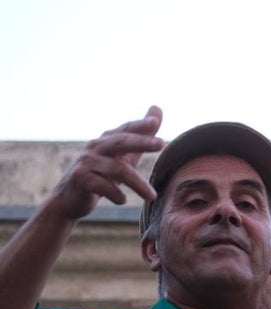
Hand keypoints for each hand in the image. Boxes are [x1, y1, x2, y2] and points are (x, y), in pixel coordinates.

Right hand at [46, 106, 163, 221]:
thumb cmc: (103, 174)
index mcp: (107, 141)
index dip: (140, 125)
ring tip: (152, 196)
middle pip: (120, 141)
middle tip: (161, 143)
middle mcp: (96, 147)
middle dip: (141, 141)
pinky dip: (116, 194)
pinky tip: (122, 200)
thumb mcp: (124, 154)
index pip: (126, 129)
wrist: (72, 198)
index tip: (155, 121)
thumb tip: (157, 107)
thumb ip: (141, 135)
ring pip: (118, 170)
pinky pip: (103, 186)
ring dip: (138, 184)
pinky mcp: (80, 179)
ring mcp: (87, 162)